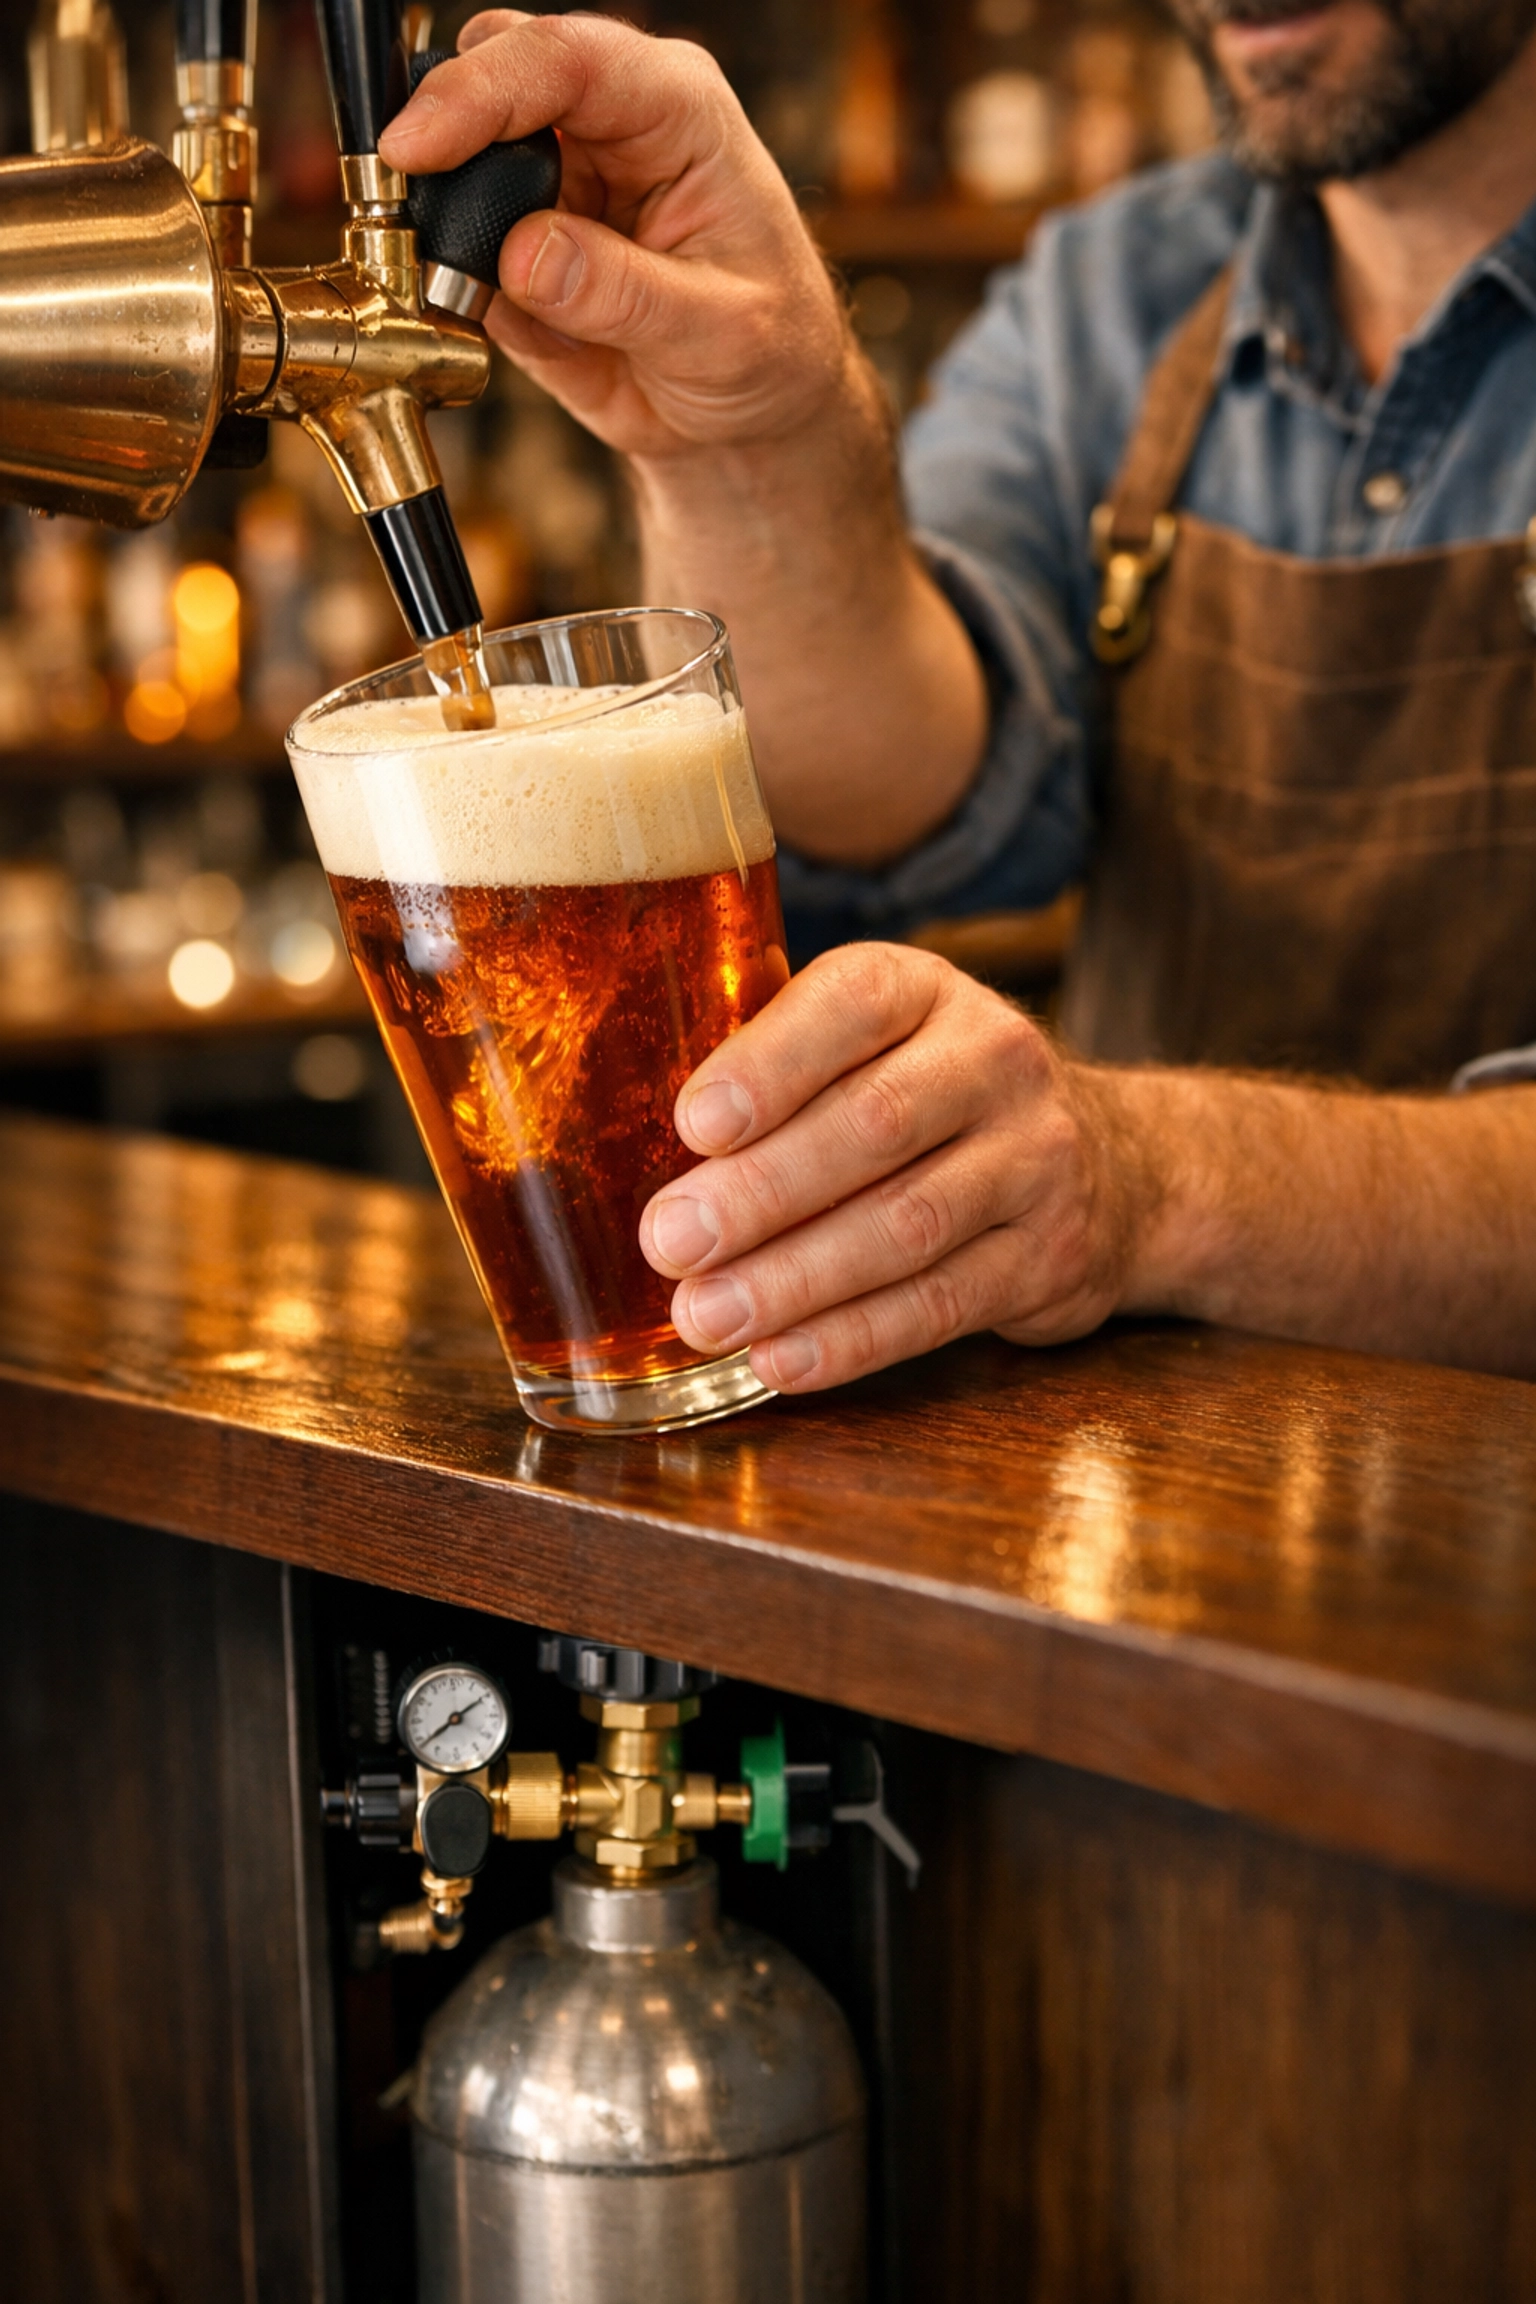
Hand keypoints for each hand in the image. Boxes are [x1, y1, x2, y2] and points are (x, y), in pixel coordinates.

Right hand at [378, 11, 852, 459]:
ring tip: (494, 306)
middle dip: (443, 142)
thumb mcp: (720, 332)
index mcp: (672, 108)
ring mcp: (557, 180)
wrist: (754, 415)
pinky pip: (460, 252)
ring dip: (448, 229)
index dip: (481, 91)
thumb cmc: (770, 350)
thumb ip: (622, 292)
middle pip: (490, 77)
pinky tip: (536, 339)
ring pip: (460, 166)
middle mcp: (608, 125)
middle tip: (416, 219)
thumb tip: (525, 256)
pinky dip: (464, 294)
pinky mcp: (522, 241)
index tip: (417, 147)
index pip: (565, 60)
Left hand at [638, 945, 1153, 1394]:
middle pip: (875, 1126)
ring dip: (796, 1279)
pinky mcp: (1052, 1257)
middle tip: (668, 1241)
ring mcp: (1036, 1160)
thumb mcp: (870, 1044)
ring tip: (704, 1316)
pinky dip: (854, 1339)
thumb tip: (613, 1134)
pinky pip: (943, 1305)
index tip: (693, 1123)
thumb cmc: (927, 1099)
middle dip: (762, 1191)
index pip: (854, 1005)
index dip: (772, 1064)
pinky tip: (779, 1362)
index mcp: (925, 991)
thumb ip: (774, 1067)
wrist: (1106, 1164)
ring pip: (909, 1224)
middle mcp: (995, 1060)